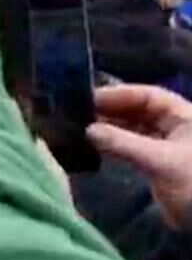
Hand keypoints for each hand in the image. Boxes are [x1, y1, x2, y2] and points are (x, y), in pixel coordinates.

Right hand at [88, 84, 191, 228]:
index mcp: (184, 117)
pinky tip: (94, 146)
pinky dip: (115, 146)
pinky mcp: (158, 165)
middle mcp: (175, 127)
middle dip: (110, 112)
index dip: (119, 94)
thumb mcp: (160, 161)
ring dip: (109, 129)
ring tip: (80, 129)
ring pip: (133, 129)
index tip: (88, 99)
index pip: (147, 95)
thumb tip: (88, 130)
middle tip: (78, 114)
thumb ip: (123, 143)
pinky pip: (132, 147)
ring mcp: (166, 146)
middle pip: (138, 111)